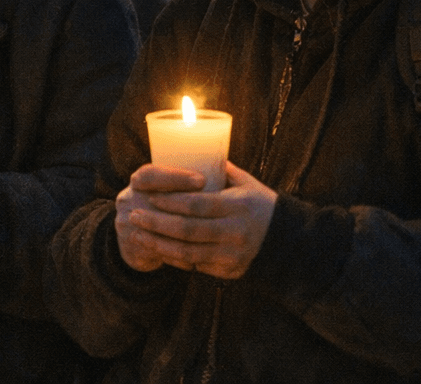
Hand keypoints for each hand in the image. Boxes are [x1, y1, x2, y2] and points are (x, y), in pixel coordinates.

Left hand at [116, 161, 275, 278]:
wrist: (287, 240)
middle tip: (134, 215)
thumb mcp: (246, 182)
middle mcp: (236, 232)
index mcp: (238, 206)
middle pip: (188, 230)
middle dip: (156, 224)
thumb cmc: (259, 204)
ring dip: (159, 244)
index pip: (197, 204)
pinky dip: (175, 258)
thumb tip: (190, 150)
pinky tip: (158, 249)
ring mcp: (234, 254)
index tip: (149, 196)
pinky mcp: (231, 271)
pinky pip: (197, 265)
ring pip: (188, 252)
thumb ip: (220, 169)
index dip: (170, 202)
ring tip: (138, 234)